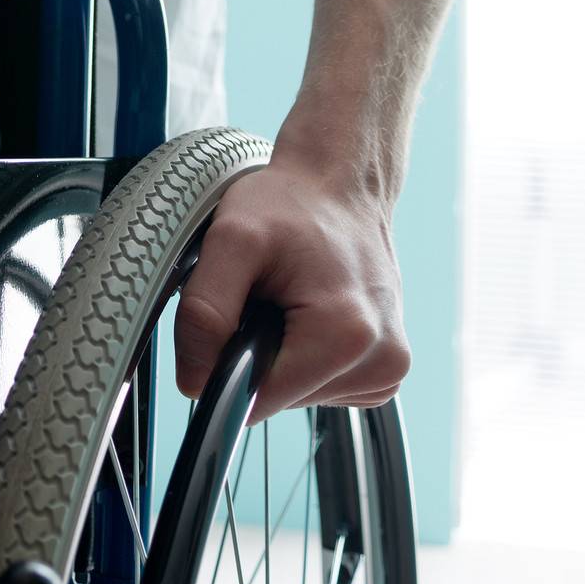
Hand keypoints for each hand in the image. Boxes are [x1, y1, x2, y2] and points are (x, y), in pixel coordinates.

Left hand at [174, 148, 411, 423]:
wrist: (339, 182)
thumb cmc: (290, 203)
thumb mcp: (232, 239)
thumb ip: (204, 312)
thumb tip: (195, 383)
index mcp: (347, 336)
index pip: (260, 401)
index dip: (229, 365)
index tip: (237, 315)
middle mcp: (382, 361)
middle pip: (279, 398)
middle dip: (257, 351)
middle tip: (265, 293)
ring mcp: (389, 367)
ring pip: (300, 394)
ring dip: (280, 351)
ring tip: (290, 296)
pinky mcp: (386, 366)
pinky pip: (324, 385)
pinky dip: (305, 353)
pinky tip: (310, 309)